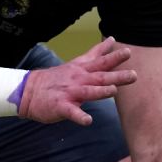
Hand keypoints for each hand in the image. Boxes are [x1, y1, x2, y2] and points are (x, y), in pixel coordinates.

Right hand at [18, 37, 136, 125]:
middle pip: (100, 76)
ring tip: (113, 90)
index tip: (127, 52)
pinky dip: (80, 116)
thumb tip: (112, 40)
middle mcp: (78, 79)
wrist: (29, 91)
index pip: (101, 61)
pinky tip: (88, 121)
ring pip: (88, 92)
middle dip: (116, 75)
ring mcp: (69, 93)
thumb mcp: (77, 63)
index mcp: (82, 69)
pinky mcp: (61, 107)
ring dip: (100, 91)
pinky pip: (72, 112)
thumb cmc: (57, 78)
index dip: (114, 57)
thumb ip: (96, 53)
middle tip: (133, 75)